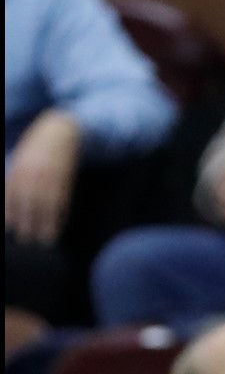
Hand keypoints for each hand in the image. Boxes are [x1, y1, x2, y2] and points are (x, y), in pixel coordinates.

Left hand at [5, 111, 81, 244]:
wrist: (60, 131)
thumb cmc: (37, 148)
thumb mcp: (21, 160)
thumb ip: (15, 180)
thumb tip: (11, 204)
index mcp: (19, 169)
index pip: (11, 196)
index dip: (10, 214)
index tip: (10, 230)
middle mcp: (34, 174)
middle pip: (28, 204)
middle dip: (27, 224)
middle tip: (27, 242)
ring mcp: (51, 177)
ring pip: (47, 205)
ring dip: (46, 225)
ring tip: (45, 241)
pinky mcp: (66, 179)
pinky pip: (63, 200)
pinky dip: (61, 215)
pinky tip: (59, 226)